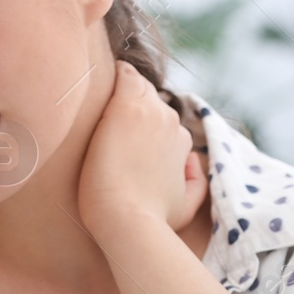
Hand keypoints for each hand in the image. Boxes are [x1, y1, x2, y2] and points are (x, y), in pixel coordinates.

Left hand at [78, 60, 206, 241]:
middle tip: (107, 123)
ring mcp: (150, 112)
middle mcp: (171, 122)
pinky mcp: (127, 107)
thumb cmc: (151, 219)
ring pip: (137, 86)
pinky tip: (100, 77)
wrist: (126, 219)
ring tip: (98, 102)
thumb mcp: (186, 206)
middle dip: (132, 107)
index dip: (141, 127)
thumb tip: (190, 159)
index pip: (162, 121)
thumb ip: (195, 182)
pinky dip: (115, 73)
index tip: (122, 136)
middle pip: (150, 100)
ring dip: (121, 92)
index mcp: (183, 142)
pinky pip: (124, 74)